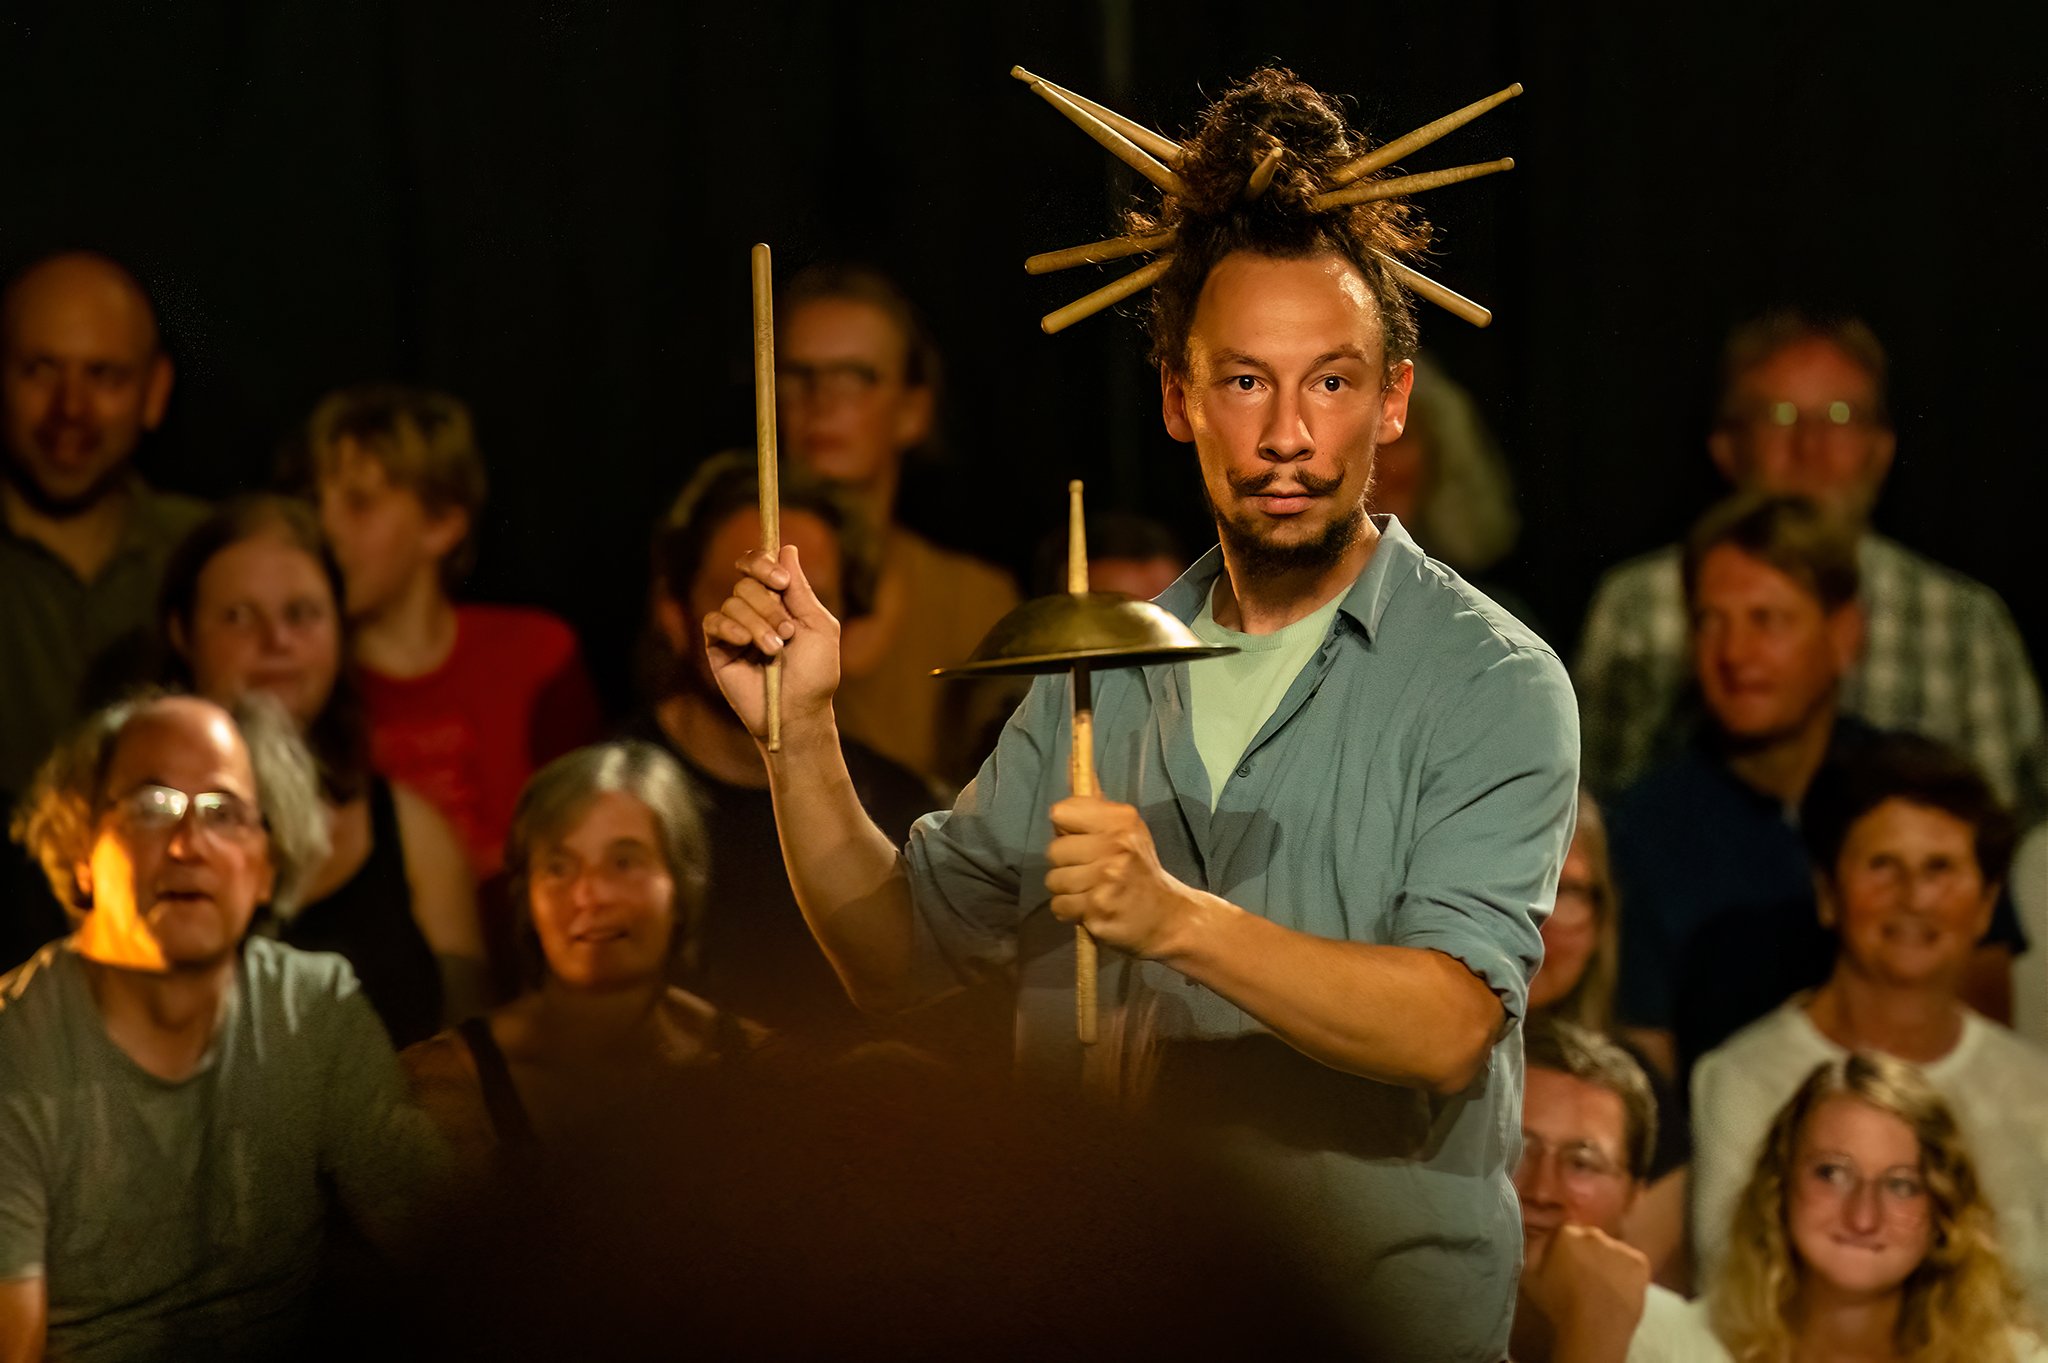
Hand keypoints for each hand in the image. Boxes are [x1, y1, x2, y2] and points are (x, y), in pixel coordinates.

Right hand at [700, 545, 841, 742]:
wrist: (797, 713)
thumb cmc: (815, 674)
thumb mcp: (819, 626)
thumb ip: (801, 589)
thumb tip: (787, 548)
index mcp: (781, 602)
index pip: (760, 566)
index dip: (763, 564)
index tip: (780, 581)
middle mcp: (756, 611)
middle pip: (747, 583)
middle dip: (769, 606)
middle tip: (787, 632)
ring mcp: (735, 628)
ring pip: (733, 602)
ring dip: (757, 624)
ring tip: (774, 651)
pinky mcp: (718, 647)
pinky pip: (713, 621)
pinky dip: (730, 627)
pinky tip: (744, 643)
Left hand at [1044, 796, 1208, 957]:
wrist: (1167, 915)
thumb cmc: (1138, 867)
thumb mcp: (1125, 829)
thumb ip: (1093, 803)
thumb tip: (1072, 761)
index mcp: (1121, 820)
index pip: (1061, 813)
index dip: (1067, 828)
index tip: (1083, 839)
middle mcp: (1115, 846)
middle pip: (1053, 850)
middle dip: (1066, 863)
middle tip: (1089, 870)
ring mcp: (1107, 879)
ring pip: (1054, 880)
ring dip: (1066, 889)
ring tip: (1089, 890)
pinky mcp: (1098, 909)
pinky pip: (1059, 905)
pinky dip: (1068, 910)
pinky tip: (1089, 907)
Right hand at [1520, 1225, 1648, 1359]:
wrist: (1594, 1330)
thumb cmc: (1559, 1306)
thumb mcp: (1529, 1278)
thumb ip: (1533, 1253)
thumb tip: (1539, 1242)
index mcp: (1566, 1234)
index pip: (1566, 1234)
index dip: (1565, 1253)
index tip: (1564, 1269)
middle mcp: (1594, 1234)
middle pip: (1590, 1240)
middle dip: (1587, 1255)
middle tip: (1583, 1280)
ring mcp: (1620, 1247)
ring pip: (1613, 1252)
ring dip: (1608, 1264)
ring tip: (1602, 1289)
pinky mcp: (1640, 1262)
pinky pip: (1632, 1263)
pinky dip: (1628, 1274)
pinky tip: (1618, 1291)